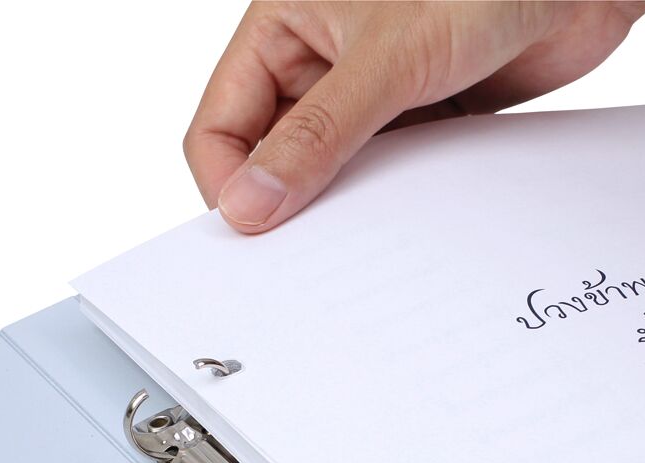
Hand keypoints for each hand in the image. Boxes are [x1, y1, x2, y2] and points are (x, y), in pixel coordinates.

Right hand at [184, 1, 644, 232]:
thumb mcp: (388, 60)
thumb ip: (318, 135)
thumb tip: (252, 202)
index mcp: (285, 24)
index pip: (223, 122)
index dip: (230, 182)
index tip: (254, 234)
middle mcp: (322, 60)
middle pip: (275, 154)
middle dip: (289, 202)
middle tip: (308, 255)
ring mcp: (372, 94)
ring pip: (334, 171)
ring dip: (347, 205)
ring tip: (365, 237)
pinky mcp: (421, 119)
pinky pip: (389, 174)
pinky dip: (394, 201)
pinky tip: (408, 218)